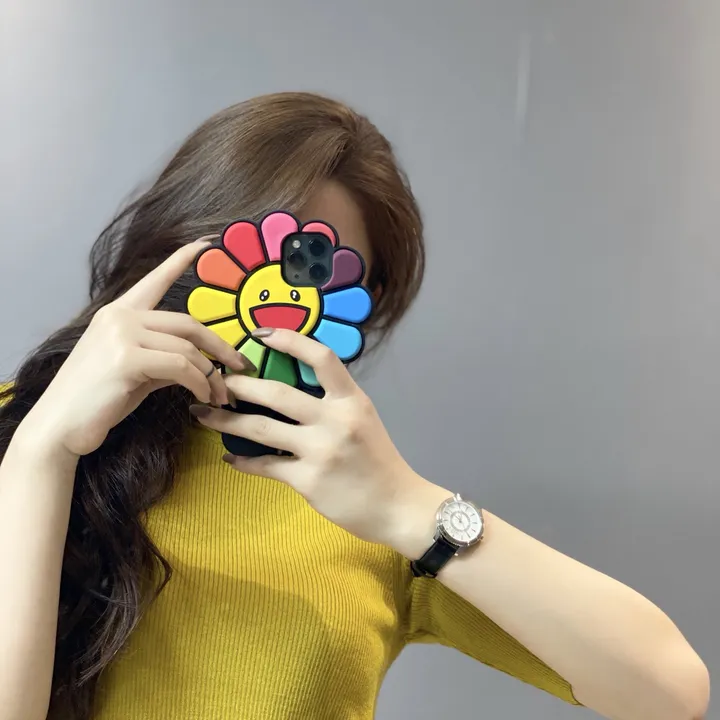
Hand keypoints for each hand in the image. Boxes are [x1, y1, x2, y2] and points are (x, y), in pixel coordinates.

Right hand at [18, 239, 253, 458]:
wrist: (61, 425)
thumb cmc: (98, 400)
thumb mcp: (137, 372)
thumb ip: (165, 358)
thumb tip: (200, 364)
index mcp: (119, 312)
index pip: (156, 279)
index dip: (182, 259)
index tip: (206, 242)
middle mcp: (120, 315)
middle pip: (188, 323)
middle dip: (220, 347)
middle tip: (242, 366)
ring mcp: (121, 334)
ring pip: (187, 347)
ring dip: (212, 374)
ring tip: (222, 395)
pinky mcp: (126, 357)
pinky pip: (180, 366)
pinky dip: (199, 383)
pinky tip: (204, 396)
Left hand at [190, 328, 448, 549]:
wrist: (397, 506)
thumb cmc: (379, 461)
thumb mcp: (363, 420)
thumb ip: (333, 403)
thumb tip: (290, 389)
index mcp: (352, 401)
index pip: (321, 358)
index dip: (289, 340)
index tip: (260, 334)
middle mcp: (336, 420)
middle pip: (277, 394)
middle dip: (240, 386)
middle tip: (217, 382)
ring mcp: (320, 451)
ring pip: (261, 429)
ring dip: (226, 422)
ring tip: (204, 415)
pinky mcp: (308, 481)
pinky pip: (265, 465)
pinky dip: (243, 461)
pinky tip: (230, 458)